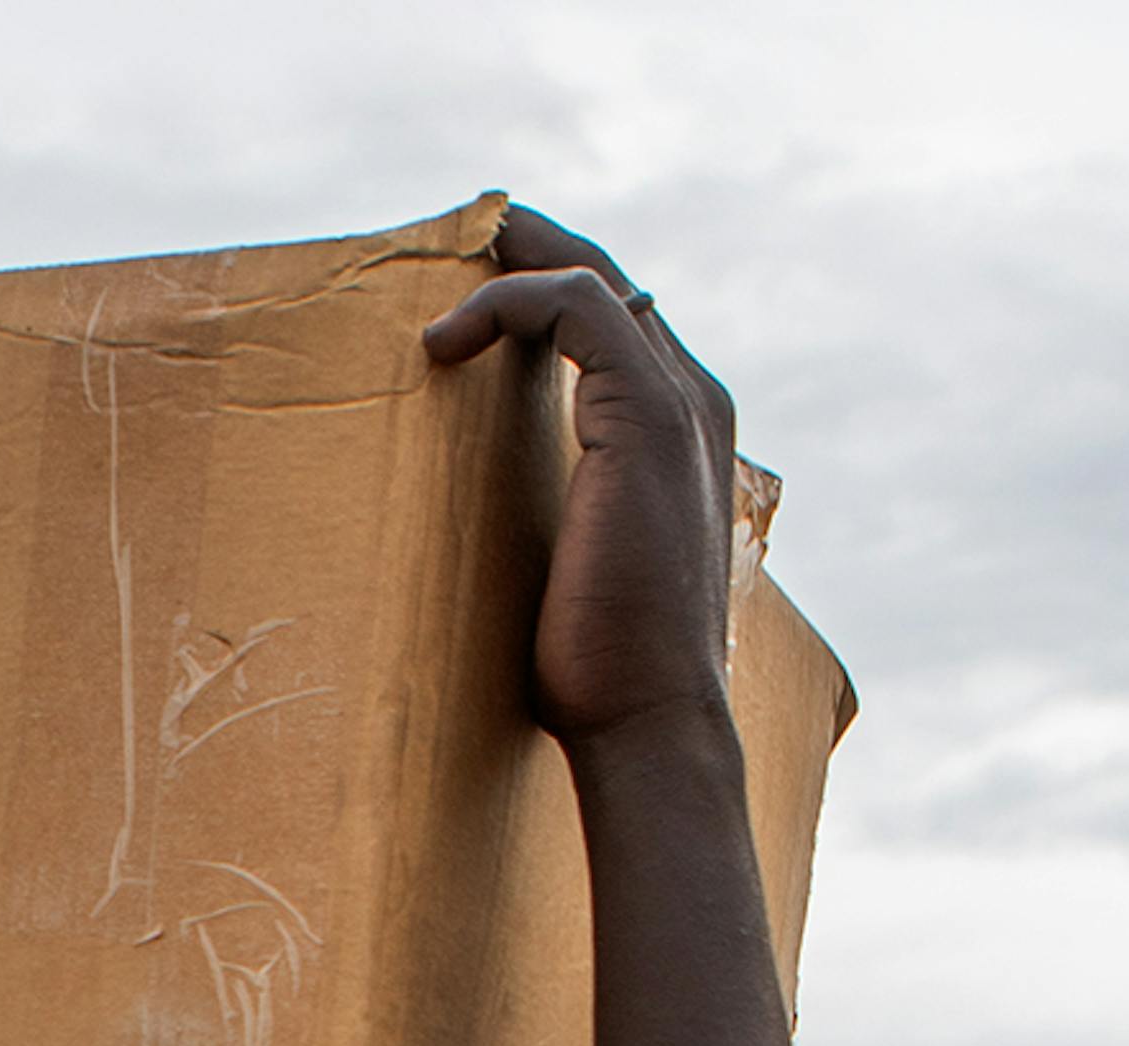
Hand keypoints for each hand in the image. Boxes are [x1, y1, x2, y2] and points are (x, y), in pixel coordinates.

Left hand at [419, 205, 746, 755]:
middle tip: (453, 240)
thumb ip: (550, 522)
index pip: (621, 327)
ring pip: (593, 278)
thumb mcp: (571, 573)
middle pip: (610, 284)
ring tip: (435, 268)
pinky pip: (577, 306)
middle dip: (530, 250)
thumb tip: (471, 525)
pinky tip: (445, 341)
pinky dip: (509, 302)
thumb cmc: (601, 674)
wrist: (649, 722)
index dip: (546, 292)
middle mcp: (692, 405)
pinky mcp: (645, 416)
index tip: (469, 291)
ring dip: (512, 260)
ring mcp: (677, 405)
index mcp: (681, 437)